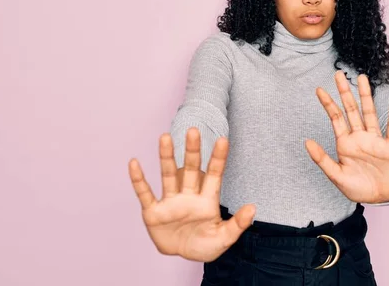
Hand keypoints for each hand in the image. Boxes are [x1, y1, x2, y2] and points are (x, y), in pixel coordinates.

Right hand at [128, 128, 255, 261]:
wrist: (182, 257)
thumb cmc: (204, 245)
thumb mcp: (224, 238)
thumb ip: (237, 224)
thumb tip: (253, 208)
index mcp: (207, 199)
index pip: (214, 174)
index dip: (218, 158)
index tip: (223, 139)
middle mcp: (188, 195)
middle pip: (190, 169)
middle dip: (192, 151)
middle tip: (193, 130)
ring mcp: (170, 202)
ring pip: (168, 175)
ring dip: (166, 157)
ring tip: (165, 137)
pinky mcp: (153, 212)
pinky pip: (145, 193)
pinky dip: (139, 180)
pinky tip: (134, 163)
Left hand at [305, 71, 388, 203]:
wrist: (379, 199)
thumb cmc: (357, 188)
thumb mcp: (336, 175)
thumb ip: (322, 159)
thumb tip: (306, 142)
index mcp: (345, 143)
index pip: (335, 118)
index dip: (328, 103)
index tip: (319, 89)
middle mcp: (359, 137)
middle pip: (351, 110)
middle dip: (345, 93)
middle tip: (338, 74)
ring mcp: (375, 140)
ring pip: (369, 113)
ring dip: (366, 96)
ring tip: (362, 78)